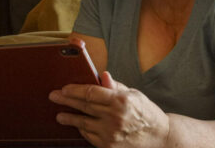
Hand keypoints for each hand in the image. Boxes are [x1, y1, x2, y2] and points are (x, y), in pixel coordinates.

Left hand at [49, 71, 169, 147]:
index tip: (64, 88)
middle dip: (66, 101)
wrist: (160, 139)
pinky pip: (90, 136)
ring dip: (69, 118)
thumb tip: (101, 75)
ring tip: (59, 115)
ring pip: (83, 124)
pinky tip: (77, 126)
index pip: (91, 92)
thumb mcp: (133, 95)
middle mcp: (114, 118)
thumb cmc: (146, 113)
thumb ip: (115, 87)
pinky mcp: (109, 147)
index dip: (74, 90)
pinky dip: (82, 130)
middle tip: (54, 96)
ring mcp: (111, 134)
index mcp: (121, 101)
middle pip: (83, 106)